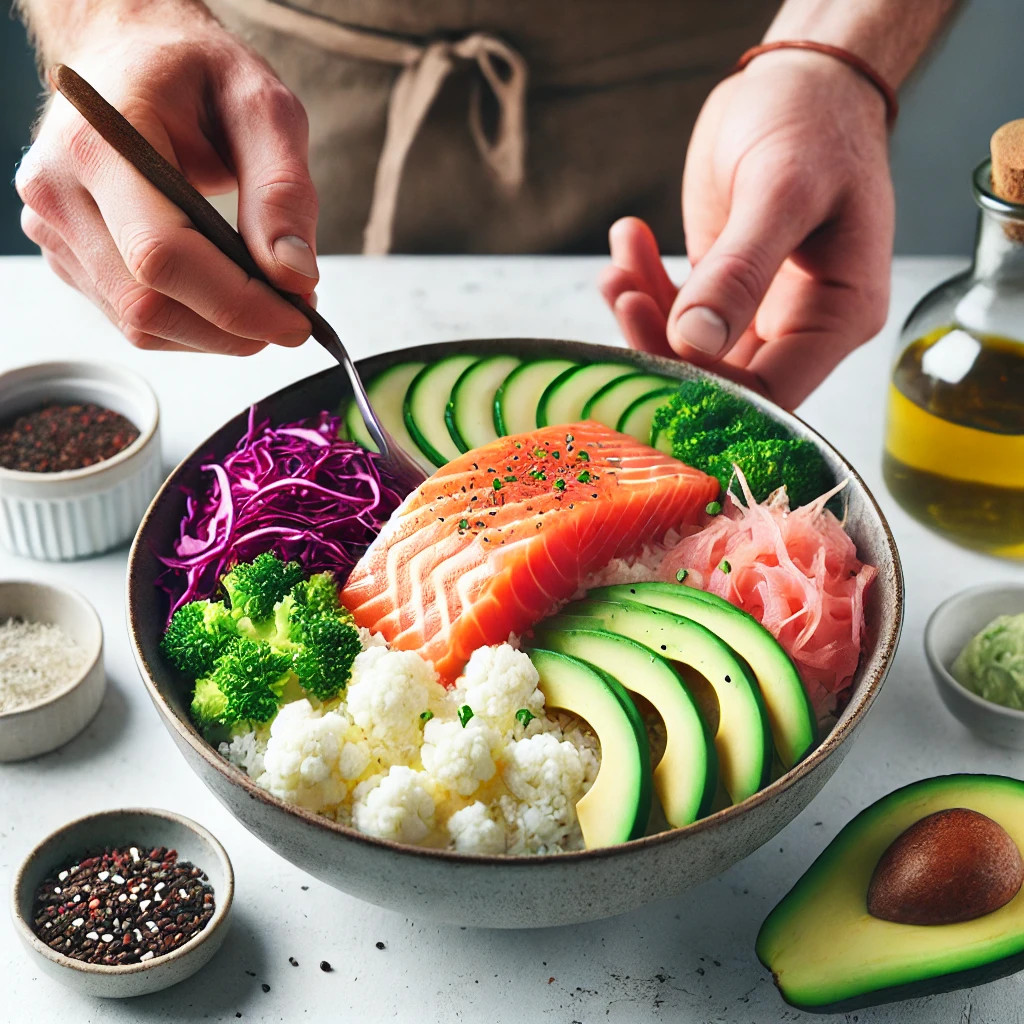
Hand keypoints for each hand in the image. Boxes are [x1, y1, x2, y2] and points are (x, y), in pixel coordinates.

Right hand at [16, 2, 317, 353]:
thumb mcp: (262, 108)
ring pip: (140, 323)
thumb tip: (293, 276)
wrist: (132, 55)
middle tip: (296, 315)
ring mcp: (55, 229)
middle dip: (235, 327)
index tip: (298, 320)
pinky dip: (193, 324)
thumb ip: (282, 190)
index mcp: (98, 141)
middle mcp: (59, 190)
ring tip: (268, 302)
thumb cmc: (193, 73)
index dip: (236, 304)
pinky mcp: (69, 257)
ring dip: (217, 334)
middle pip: (147, 303)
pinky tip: (228, 296)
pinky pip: (134, 319)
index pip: (161, 255)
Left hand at [599, 50, 893, 408]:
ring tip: (616, 270)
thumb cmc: (814, 121)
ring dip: (643, 316)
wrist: (801, 80)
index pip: (770, 394)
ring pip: (689, 352)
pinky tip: (628, 243)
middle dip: (663, 349)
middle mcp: (803, 327)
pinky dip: (644, 288)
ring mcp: (760, 313)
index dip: (709, 390)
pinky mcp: (724, 294)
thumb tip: (697, 339)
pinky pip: (676, 315)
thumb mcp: (782, 188)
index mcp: (840, 316)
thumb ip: (742, 268)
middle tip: (622, 296)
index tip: (654, 349)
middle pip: (723, 382)